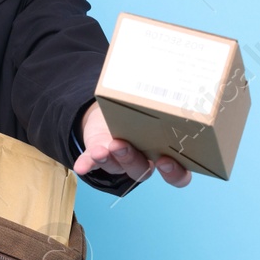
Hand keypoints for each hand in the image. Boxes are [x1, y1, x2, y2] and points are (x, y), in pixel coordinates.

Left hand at [72, 102, 191, 187]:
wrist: (113, 113)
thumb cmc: (143, 112)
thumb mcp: (155, 109)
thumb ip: (162, 106)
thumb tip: (174, 84)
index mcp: (165, 154)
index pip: (178, 175)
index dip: (174, 173)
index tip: (165, 160)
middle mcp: (143, 162)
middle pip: (142, 171)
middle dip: (131, 159)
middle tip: (120, 145)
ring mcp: (120, 162)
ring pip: (117, 168)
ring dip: (108, 159)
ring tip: (101, 149)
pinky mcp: (100, 156)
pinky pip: (92, 164)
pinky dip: (87, 164)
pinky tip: (81, 166)